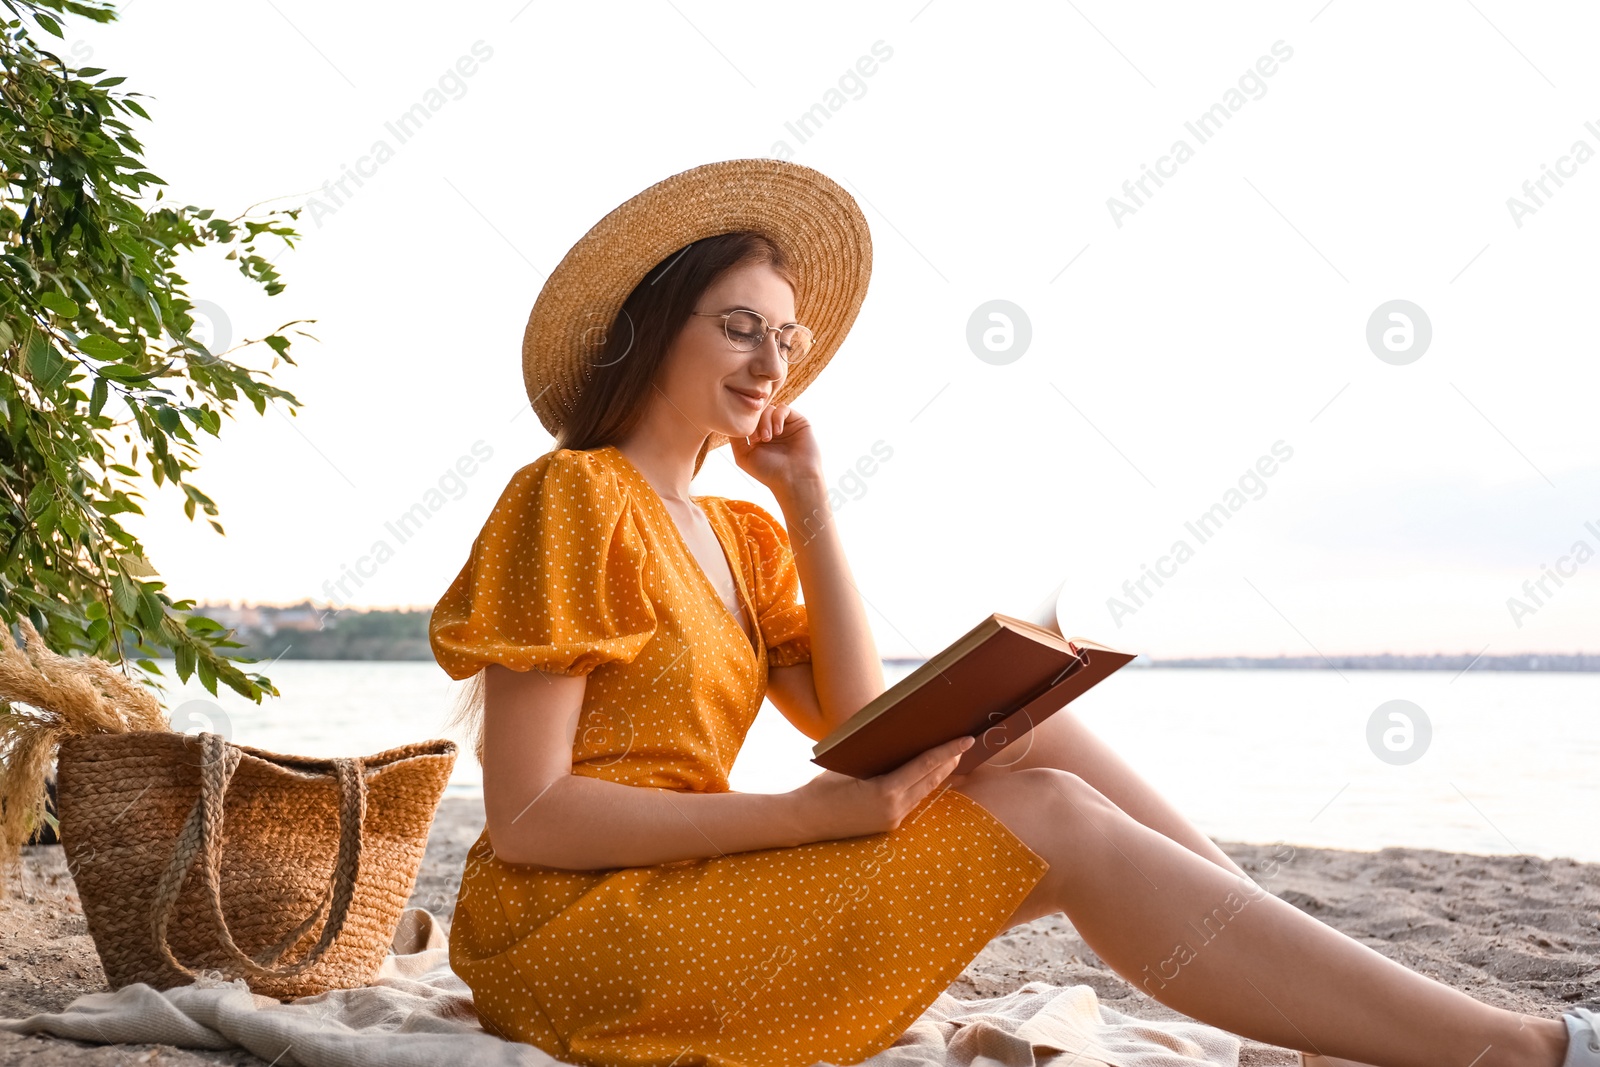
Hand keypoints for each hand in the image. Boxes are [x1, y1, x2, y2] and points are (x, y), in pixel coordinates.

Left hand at [728, 401, 822, 496]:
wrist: (795, 479)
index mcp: (758, 437)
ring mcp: (784, 425)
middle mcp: (771, 429)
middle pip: (757, 413)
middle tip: (757, 438)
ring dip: (765, 421)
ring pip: (769, 409)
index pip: (748, 420)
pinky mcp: (798, 421)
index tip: (749, 439)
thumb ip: (735, 438)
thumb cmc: (769, 472)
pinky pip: (783, 408)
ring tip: (768, 438)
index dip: (745, 424)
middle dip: (755, 422)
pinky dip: (777, 417)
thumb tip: (729, 421)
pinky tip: (778, 431)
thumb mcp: (743, 456)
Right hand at [787, 735, 975, 842]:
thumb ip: (878, 758)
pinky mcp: (888, 826)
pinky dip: (922, 787)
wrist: (804, 820)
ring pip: (924, 793)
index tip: (966, 740)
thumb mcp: (849, 765)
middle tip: (963, 744)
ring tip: (951, 758)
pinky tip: (927, 776)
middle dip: (949, 762)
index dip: (947, 751)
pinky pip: (912, 802)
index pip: (924, 766)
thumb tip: (900, 741)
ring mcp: (892, 820)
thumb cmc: (821, 787)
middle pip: (930, 781)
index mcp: (885, 792)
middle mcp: (894, 809)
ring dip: (938, 775)